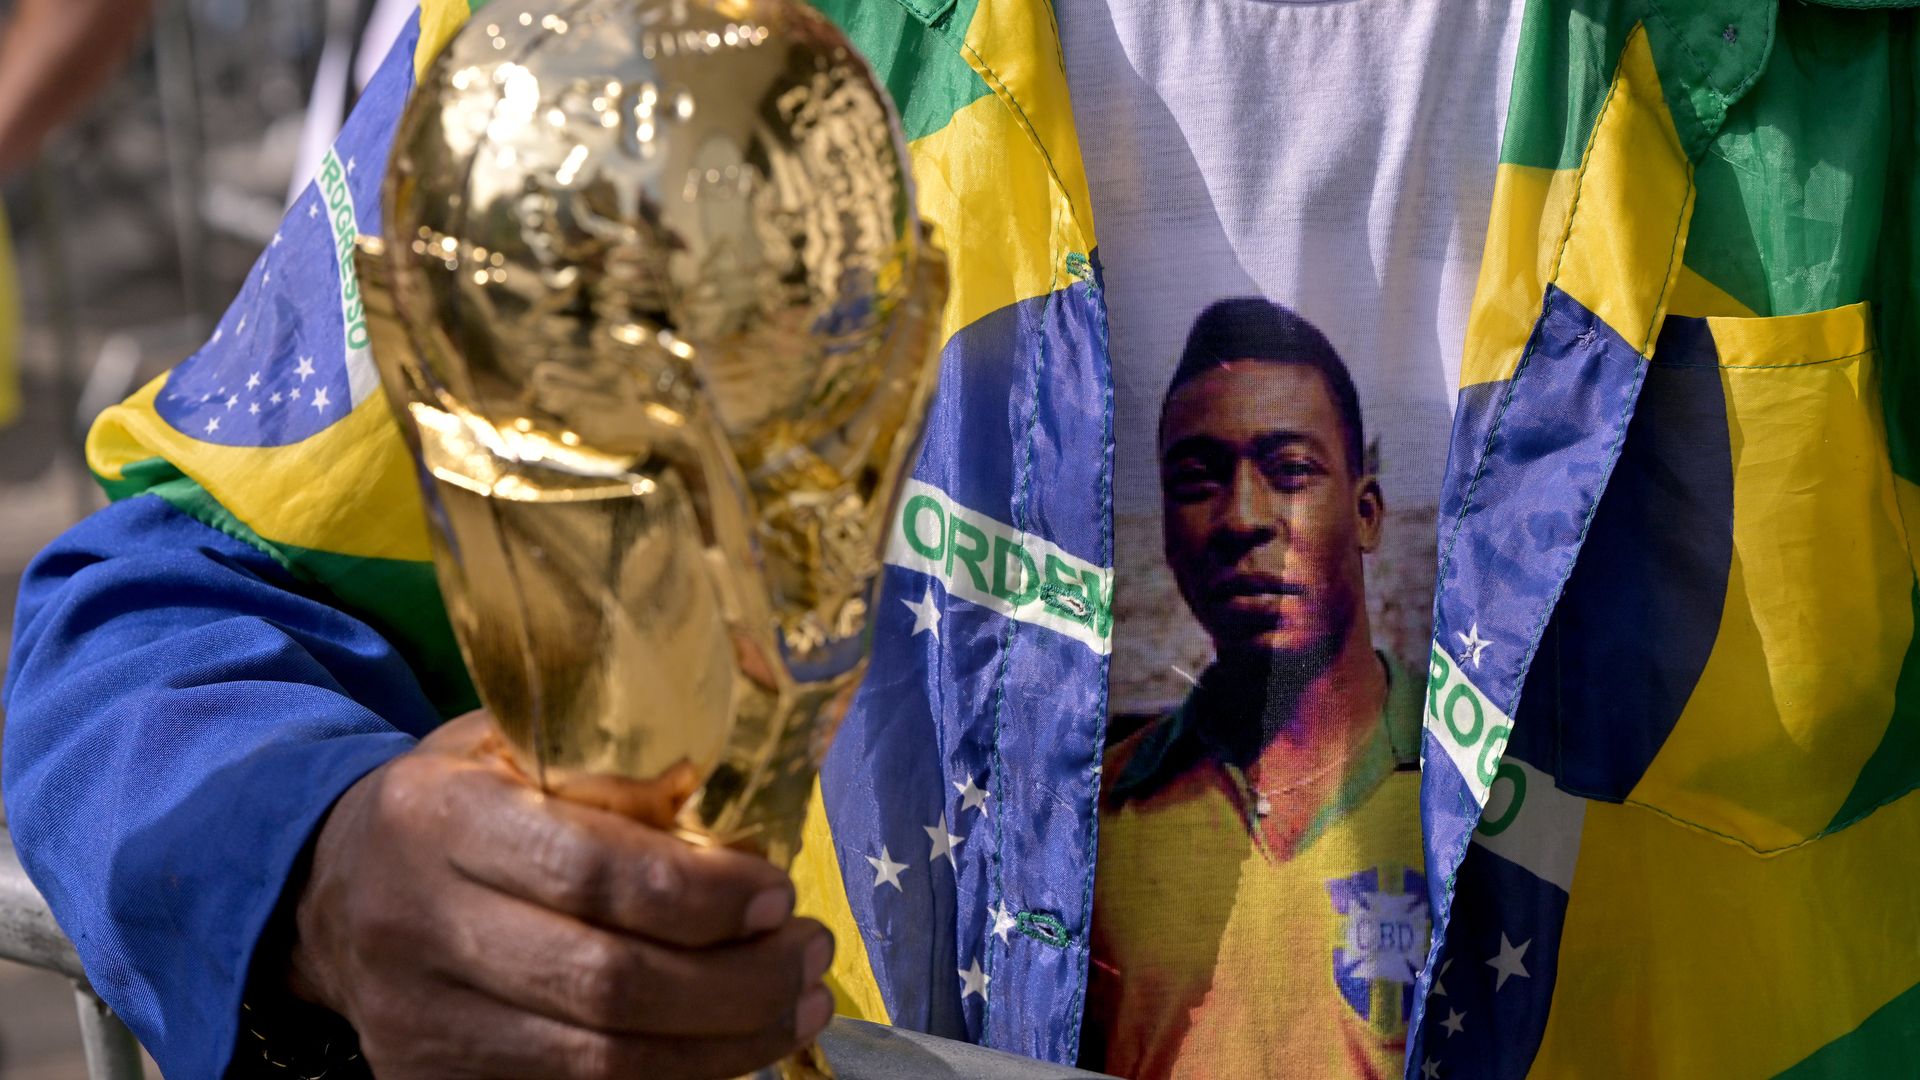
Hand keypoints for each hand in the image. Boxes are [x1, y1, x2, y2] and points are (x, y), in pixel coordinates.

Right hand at [285, 712, 833, 1078]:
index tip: (780, 892)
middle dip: (738, 982)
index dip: (702, 895)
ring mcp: (418, 1026)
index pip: (591, 872)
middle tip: (812, 955)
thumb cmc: (456, 801)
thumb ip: (609, 764)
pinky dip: (675, 1079)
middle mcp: (417, 927)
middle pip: (608, 985)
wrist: (327, 892)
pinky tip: (733, 1046)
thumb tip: (742, 800)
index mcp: (440, 819)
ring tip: (800, 1004)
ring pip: (602, 1063)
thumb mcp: (511, 746)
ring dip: (726, 1043)